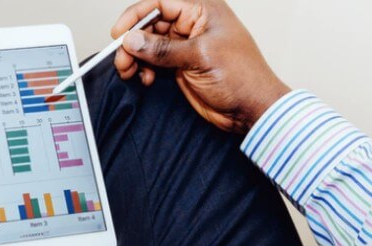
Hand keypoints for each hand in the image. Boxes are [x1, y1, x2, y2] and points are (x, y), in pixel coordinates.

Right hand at [112, 0, 291, 133]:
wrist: (252, 109)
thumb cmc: (242, 77)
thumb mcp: (199, 57)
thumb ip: (163, 49)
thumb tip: (132, 40)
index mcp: (202, 11)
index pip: (161, 3)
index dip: (137, 15)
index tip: (120, 33)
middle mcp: (193, 25)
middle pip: (151, 24)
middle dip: (133, 41)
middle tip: (122, 58)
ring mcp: (186, 46)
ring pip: (149, 44)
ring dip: (135, 57)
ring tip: (129, 71)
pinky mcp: (181, 66)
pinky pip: (154, 61)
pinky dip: (144, 69)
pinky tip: (145, 79)